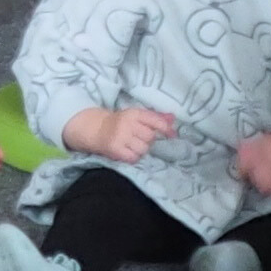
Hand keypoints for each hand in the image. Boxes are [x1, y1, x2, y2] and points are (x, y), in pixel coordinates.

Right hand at [64, 103, 178, 162]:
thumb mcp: (137, 116)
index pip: (155, 120)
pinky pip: (134, 157)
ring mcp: (121, 137)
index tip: (172, 135)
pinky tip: (129, 152)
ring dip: (142, 150)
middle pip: (150, 137)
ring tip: (134, 146)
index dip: (166, 128)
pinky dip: (134, 157)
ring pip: (143, 149)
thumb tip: (173, 119)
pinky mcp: (115, 149)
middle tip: (141, 139)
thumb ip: (155, 118)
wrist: (96, 129)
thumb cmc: (121, 123)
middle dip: (149, 140)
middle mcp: (128, 124)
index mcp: (134, 113)